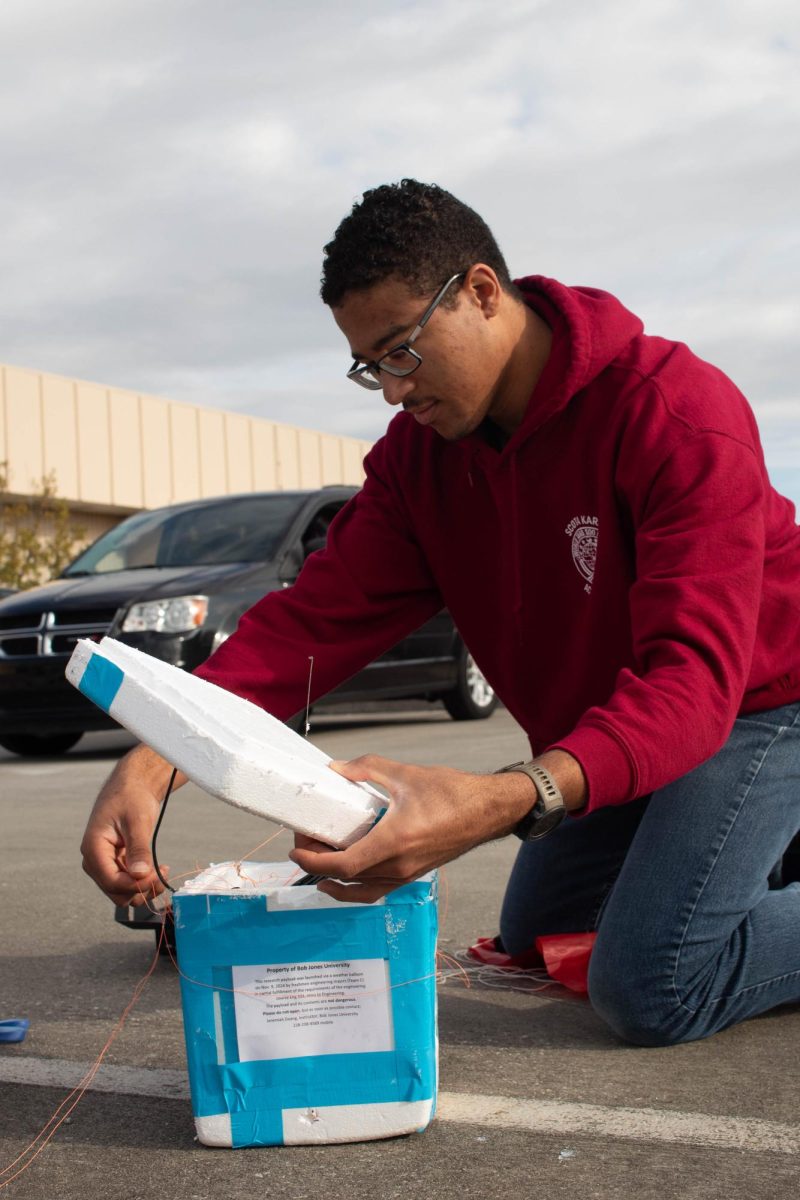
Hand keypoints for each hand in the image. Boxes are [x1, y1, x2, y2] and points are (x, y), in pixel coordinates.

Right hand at [80, 744, 183, 906]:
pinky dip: (143, 881)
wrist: (133, 785)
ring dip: (142, 888)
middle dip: (139, 889)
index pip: (111, 881)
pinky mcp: (116, 862)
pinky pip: (128, 881)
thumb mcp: (137, 821)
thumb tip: (140, 874)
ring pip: (121, 890)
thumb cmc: (131, 797)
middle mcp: (95, 859)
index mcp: (93, 848)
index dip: (135, 885)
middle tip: (162, 875)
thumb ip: (138, 848)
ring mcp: (105, 862)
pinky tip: (159, 869)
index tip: (157, 876)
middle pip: (114, 891)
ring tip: (162, 872)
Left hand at [289, 754, 537, 902]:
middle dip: (318, 862)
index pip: (344, 865)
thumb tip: (337, 769)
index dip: (314, 860)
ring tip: (319, 859)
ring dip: (335, 880)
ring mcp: (408, 874)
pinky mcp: (414, 874)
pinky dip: (355, 886)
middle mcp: (400, 865)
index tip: (297, 847)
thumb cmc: (452, 793)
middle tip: (305, 840)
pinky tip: (346, 872)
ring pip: (361, 890)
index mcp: (395, 841)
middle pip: (347, 879)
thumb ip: (367, 768)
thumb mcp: (405, 774)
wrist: (488, 811)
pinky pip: (377, 889)